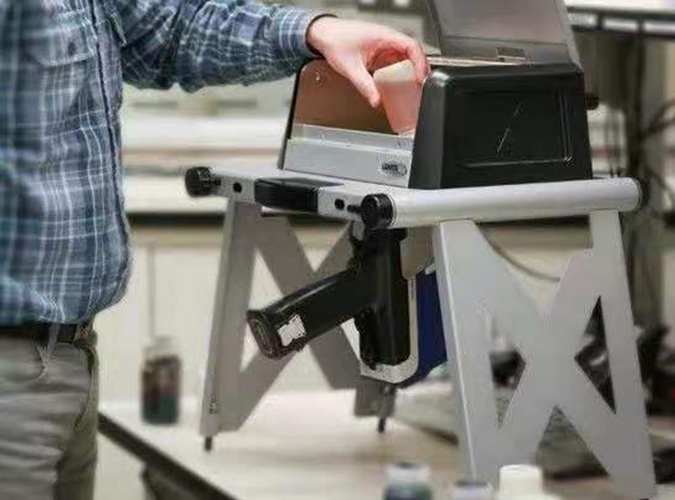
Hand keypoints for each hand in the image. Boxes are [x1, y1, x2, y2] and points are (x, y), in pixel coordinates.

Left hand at [306, 18, 428, 107]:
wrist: (323, 35)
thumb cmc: (334, 40)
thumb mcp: (351, 68)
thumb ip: (365, 86)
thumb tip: (376, 100)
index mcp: (383, 36)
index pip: (411, 46)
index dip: (420, 62)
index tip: (420, 78)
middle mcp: (387, 38)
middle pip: (412, 52)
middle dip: (418, 70)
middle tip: (419, 87)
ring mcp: (384, 45)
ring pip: (405, 58)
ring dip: (409, 72)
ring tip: (411, 88)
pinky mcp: (380, 52)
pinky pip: (395, 62)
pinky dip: (399, 72)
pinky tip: (397, 84)